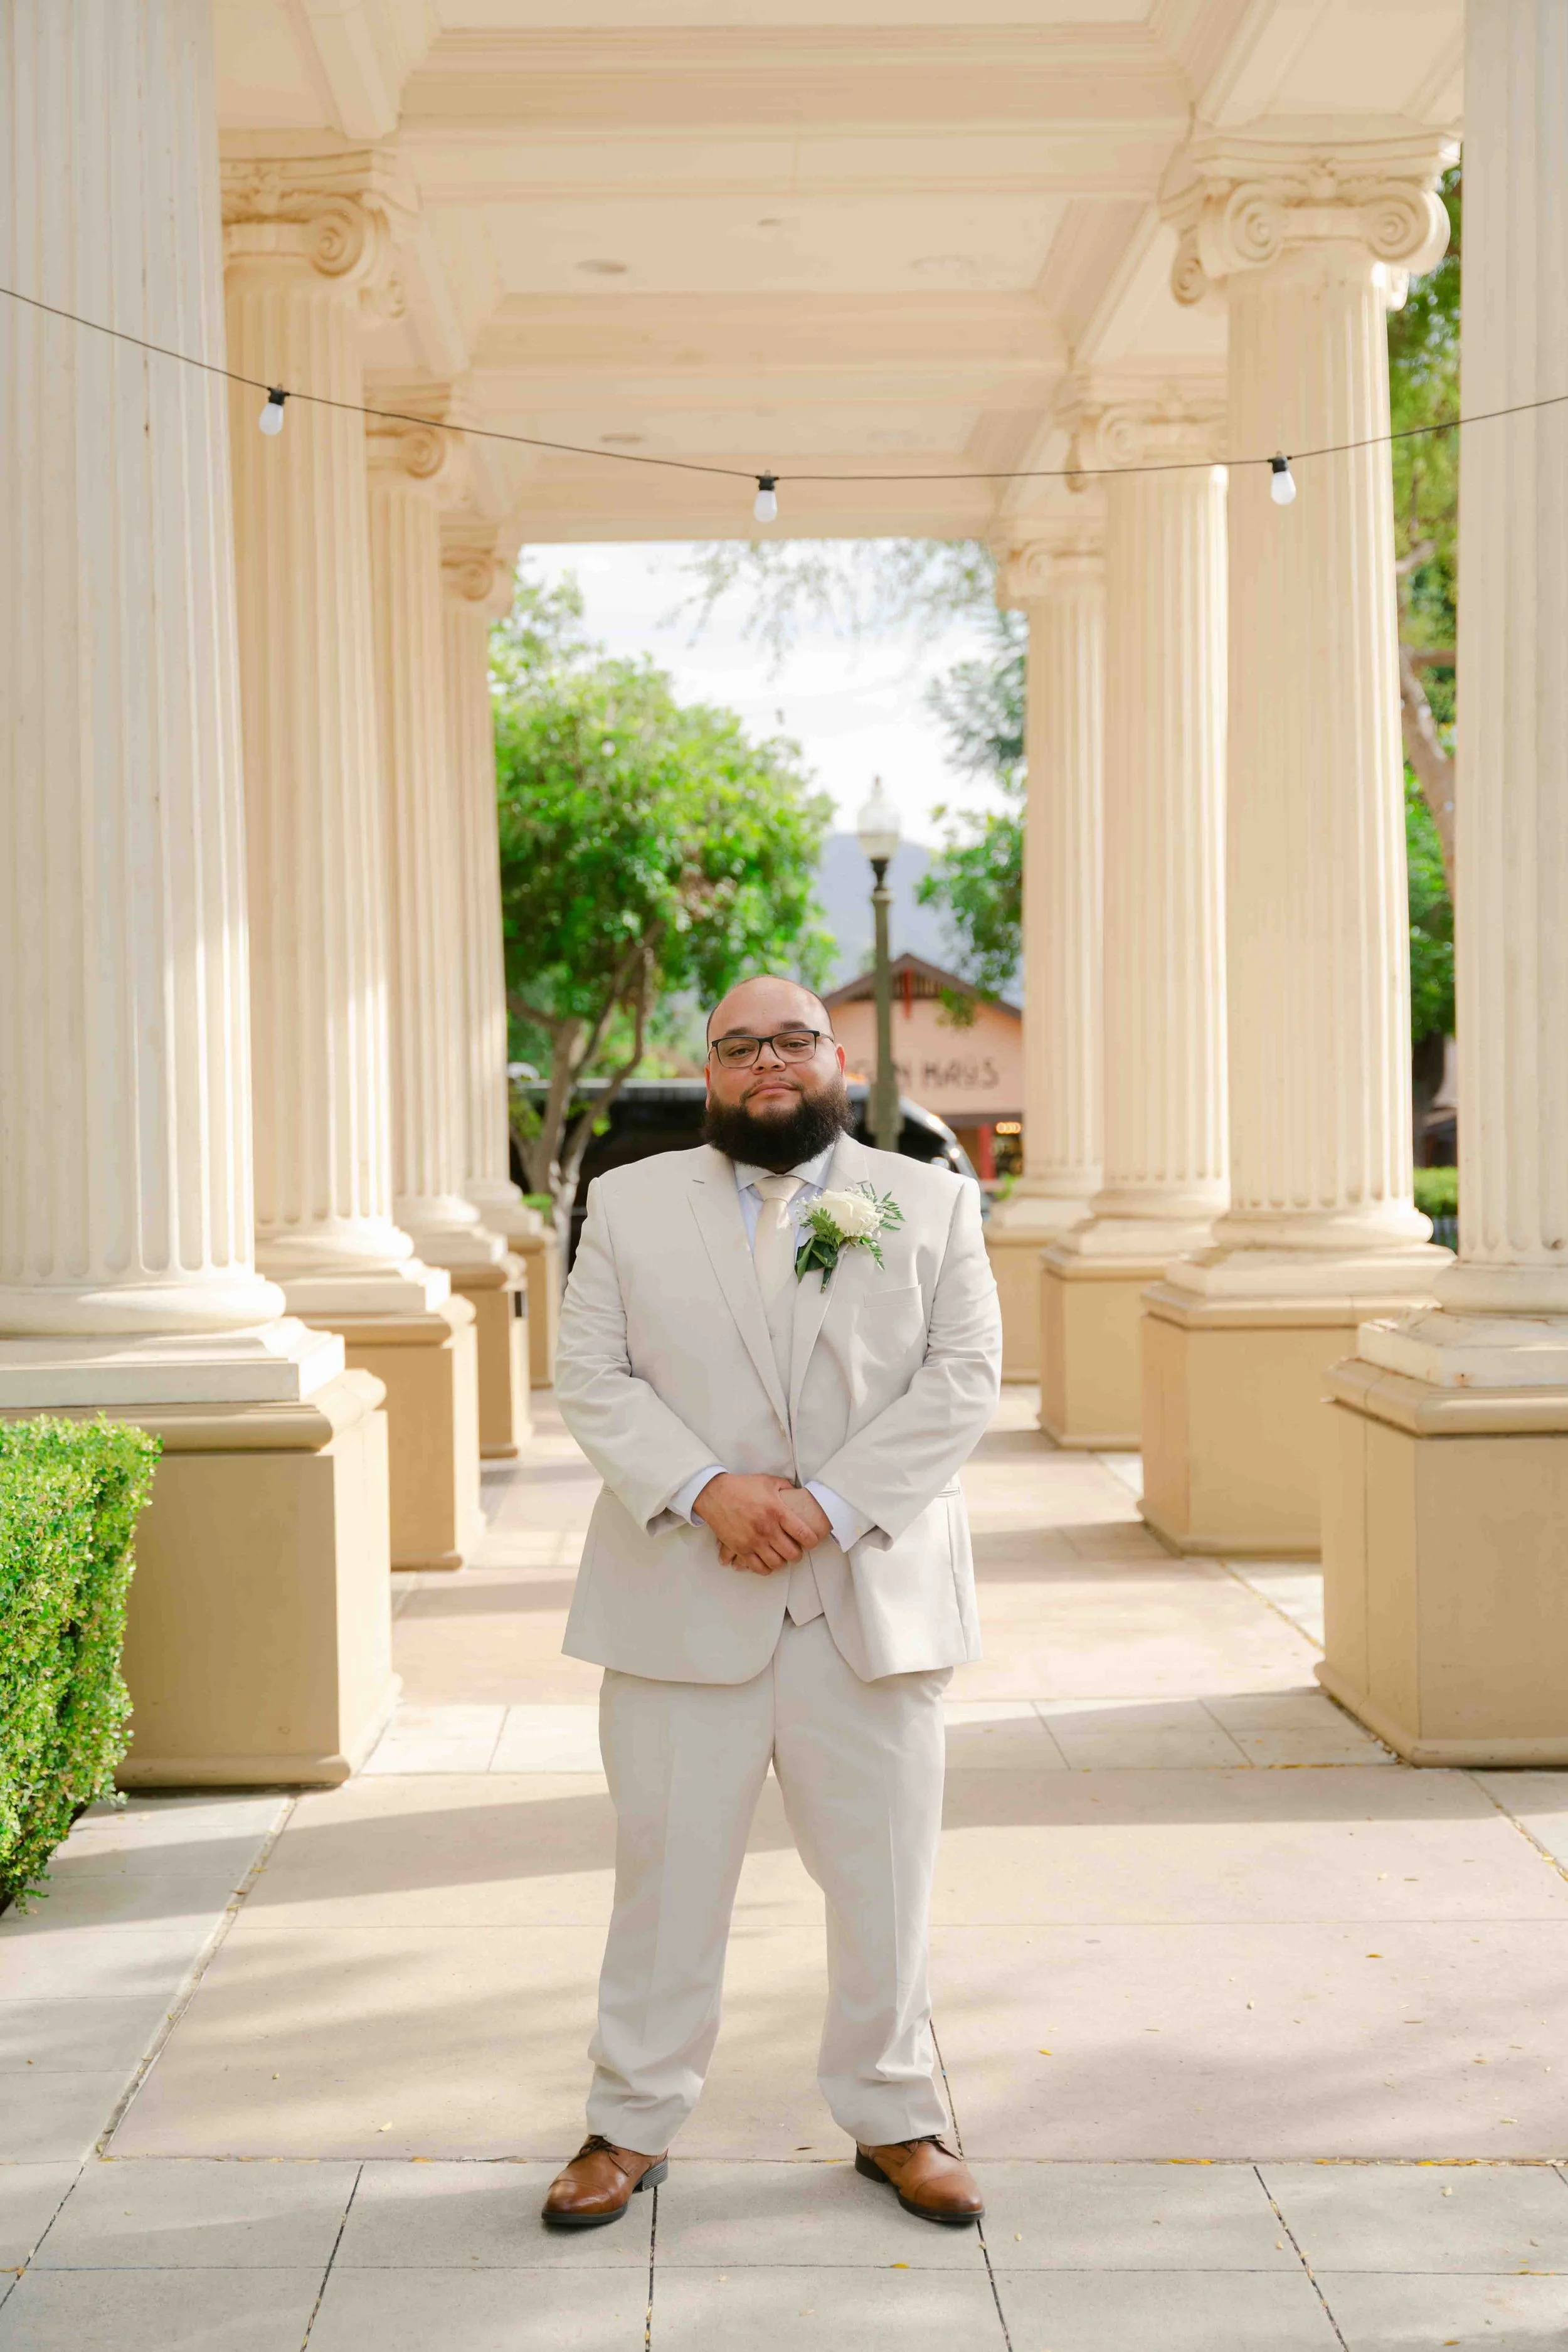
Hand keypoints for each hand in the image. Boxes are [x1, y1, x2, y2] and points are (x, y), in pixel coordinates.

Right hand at [694, 1473, 821, 1575]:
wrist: (715, 1494)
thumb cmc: (742, 1487)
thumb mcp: (768, 1481)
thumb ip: (785, 1487)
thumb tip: (798, 1492)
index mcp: (777, 1511)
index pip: (802, 1533)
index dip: (812, 1541)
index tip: (812, 1542)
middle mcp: (767, 1529)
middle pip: (791, 1553)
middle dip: (797, 1554)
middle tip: (795, 1550)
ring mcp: (753, 1541)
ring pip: (776, 1563)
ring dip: (782, 1562)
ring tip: (780, 1556)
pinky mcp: (740, 1548)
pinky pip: (757, 1568)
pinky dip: (765, 1568)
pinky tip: (766, 1562)